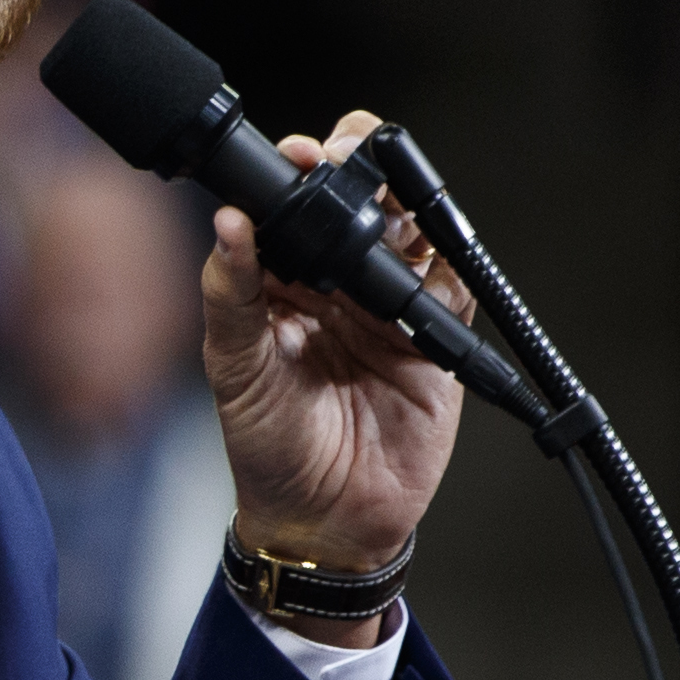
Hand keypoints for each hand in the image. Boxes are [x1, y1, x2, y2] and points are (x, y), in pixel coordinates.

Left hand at [200, 112, 462, 619]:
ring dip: (404, 202)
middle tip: (346, 162)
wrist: (327, 522)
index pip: (294, 204)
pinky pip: (452, 281)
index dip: (299, 171)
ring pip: (409, 228)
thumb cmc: (267, 448)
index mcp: (281, 279)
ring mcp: (389, 304)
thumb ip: (231, 295)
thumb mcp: (235, 369)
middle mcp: (336, 281)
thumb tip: (228, 223)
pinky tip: (430, 245)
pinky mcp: (435, 334)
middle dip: (358, 166)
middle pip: (359, 199)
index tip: (297, 158)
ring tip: (389, 202)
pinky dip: (449, 256)